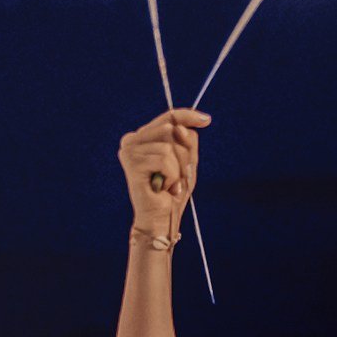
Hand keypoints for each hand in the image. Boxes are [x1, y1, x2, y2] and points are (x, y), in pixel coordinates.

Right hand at [118, 108, 206, 236]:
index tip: (207, 120)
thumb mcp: (187, 161)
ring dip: (176, 169)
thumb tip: (179, 127)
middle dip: (183, 154)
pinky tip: (163, 188)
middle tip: (176, 176)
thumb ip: (186, 140)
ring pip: (169, 146)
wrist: (161, 220)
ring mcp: (129, 149)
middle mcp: (132, 139)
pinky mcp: (131, 162)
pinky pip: (165, 160)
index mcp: (143, 137)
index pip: (169, 117)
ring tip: (168, 184)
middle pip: (171, 128)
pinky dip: (171, 176)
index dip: (188, 116)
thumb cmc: (173, 191)